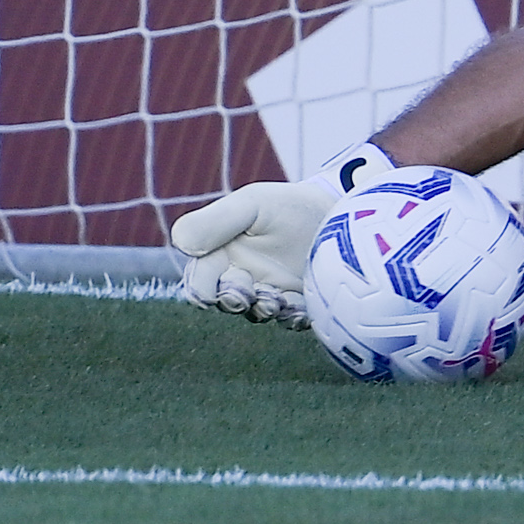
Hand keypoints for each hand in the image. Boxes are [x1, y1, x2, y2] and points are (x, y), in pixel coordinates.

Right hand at [170, 175, 339, 327]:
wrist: (339, 213)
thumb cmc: (290, 206)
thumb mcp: (252, 203)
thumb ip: (214, 221)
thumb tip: (183, 246)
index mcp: (222, 255)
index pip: (200, 280)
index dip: (202, 289)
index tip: (210, 292)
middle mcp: (243, 278)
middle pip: (227, 300)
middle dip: (235, 300)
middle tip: (249, 293)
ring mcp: (271, 293)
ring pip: (258, 313)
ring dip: (264, 309)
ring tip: (277, 298)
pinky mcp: (299, 304)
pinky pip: (290, 319)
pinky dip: (293, 317)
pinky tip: (300, 309)